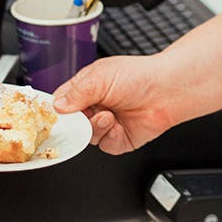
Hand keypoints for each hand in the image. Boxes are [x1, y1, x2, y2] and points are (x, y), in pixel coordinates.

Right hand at [51, 55, 177, 154]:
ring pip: (86, 137)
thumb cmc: (139, 76)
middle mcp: (95, 106)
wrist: (167, 90)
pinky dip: (110, 137)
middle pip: (71, 124)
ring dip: (95, 128)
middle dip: (76, 123)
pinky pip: (105, 145)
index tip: (54, 116)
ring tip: (108, 115)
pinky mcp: (120, 139)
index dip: (56, 111)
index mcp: (87, 88)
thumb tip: (57, 106)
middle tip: (82, 117)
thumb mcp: (99, 77)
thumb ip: (75, 93)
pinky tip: (117, 125)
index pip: (61, 103)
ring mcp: (107, 123)